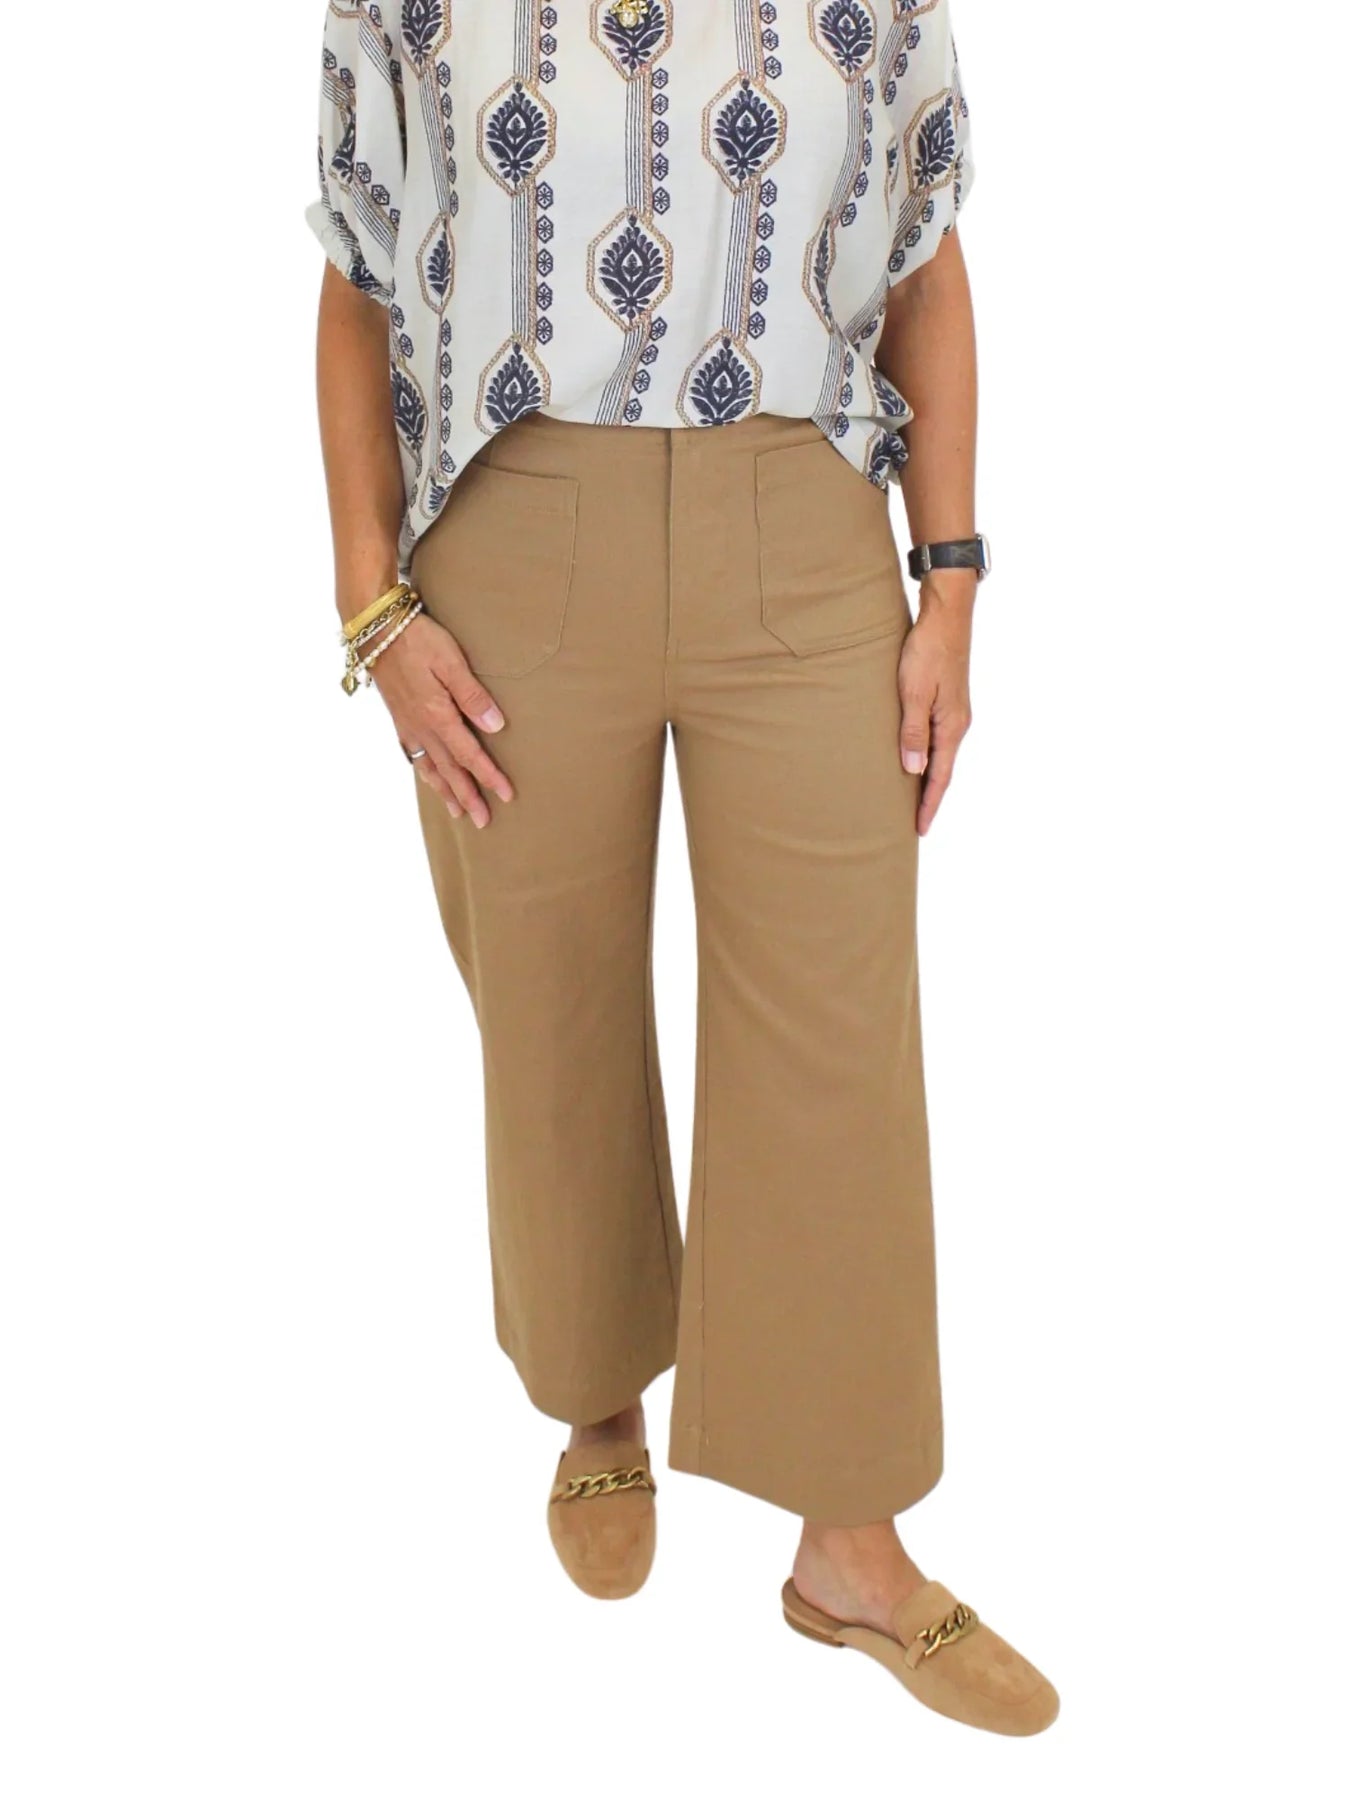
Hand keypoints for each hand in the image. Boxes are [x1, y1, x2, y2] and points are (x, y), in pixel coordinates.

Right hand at [369, 612, 513, 827]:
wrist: (375, 628)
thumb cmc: (417, 639)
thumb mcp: (450, 661)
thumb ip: (473, 696)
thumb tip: (496, 726)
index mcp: (437, 716)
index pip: (469, 755)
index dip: (488, 777)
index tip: (506, 796)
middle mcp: (421, 727)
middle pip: (449, 770)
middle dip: (468, 796)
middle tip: (483, 821)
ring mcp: (407, 724)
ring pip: (429, 766)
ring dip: (445, 791)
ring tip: (457, 811)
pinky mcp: (398, 717)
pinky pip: (413, 755)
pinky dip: (424, 772)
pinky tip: (428, 777)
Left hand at [897, 571, 974, 836]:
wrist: (947, 615)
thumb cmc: (928, 650)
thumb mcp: (914, 693)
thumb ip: (913, 732)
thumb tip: (913, 771)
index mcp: (952, 726)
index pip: (940, 777)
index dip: (929, 804)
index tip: (919, 829)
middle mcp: (958, 723)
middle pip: (943, 770)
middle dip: (929, 798)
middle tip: (914, 823)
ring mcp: (954, 711)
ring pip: (940, 754)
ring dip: (928, 777)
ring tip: (912, 798)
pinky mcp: (948, 699)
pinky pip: (937, 737)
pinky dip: (928, 755)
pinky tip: (915, 757)